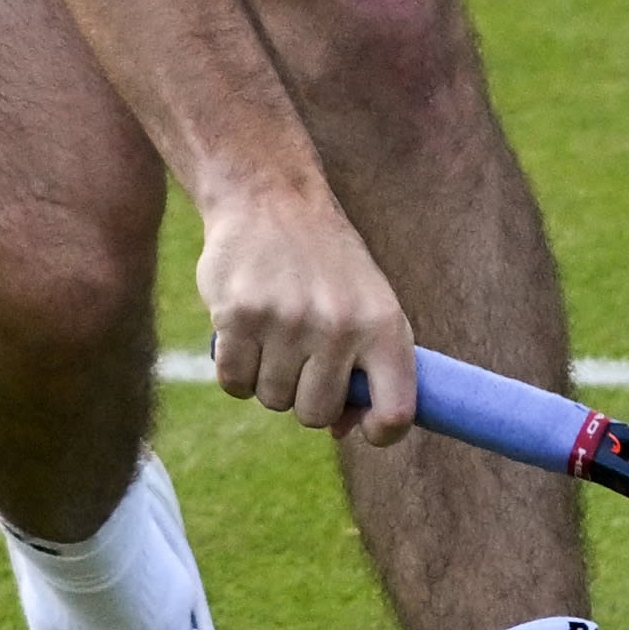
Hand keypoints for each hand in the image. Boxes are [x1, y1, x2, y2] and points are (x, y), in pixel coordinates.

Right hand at [196, 188, 421, 445]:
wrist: (270, 197)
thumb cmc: (326, 264)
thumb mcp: (368, 303)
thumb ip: (367, 367)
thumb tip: (345, 430)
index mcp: (383, 325)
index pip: (395, 411)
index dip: (378, 432)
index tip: (360, 424)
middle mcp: (339, 325)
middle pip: (317, 414)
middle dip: (305, 397)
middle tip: (300, 358)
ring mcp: (287, 322)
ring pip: (272, 400)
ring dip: (267, 379)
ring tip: (272, 335)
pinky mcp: (239, 317)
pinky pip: (233, 383)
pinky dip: (235, 370)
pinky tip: (243, 335)